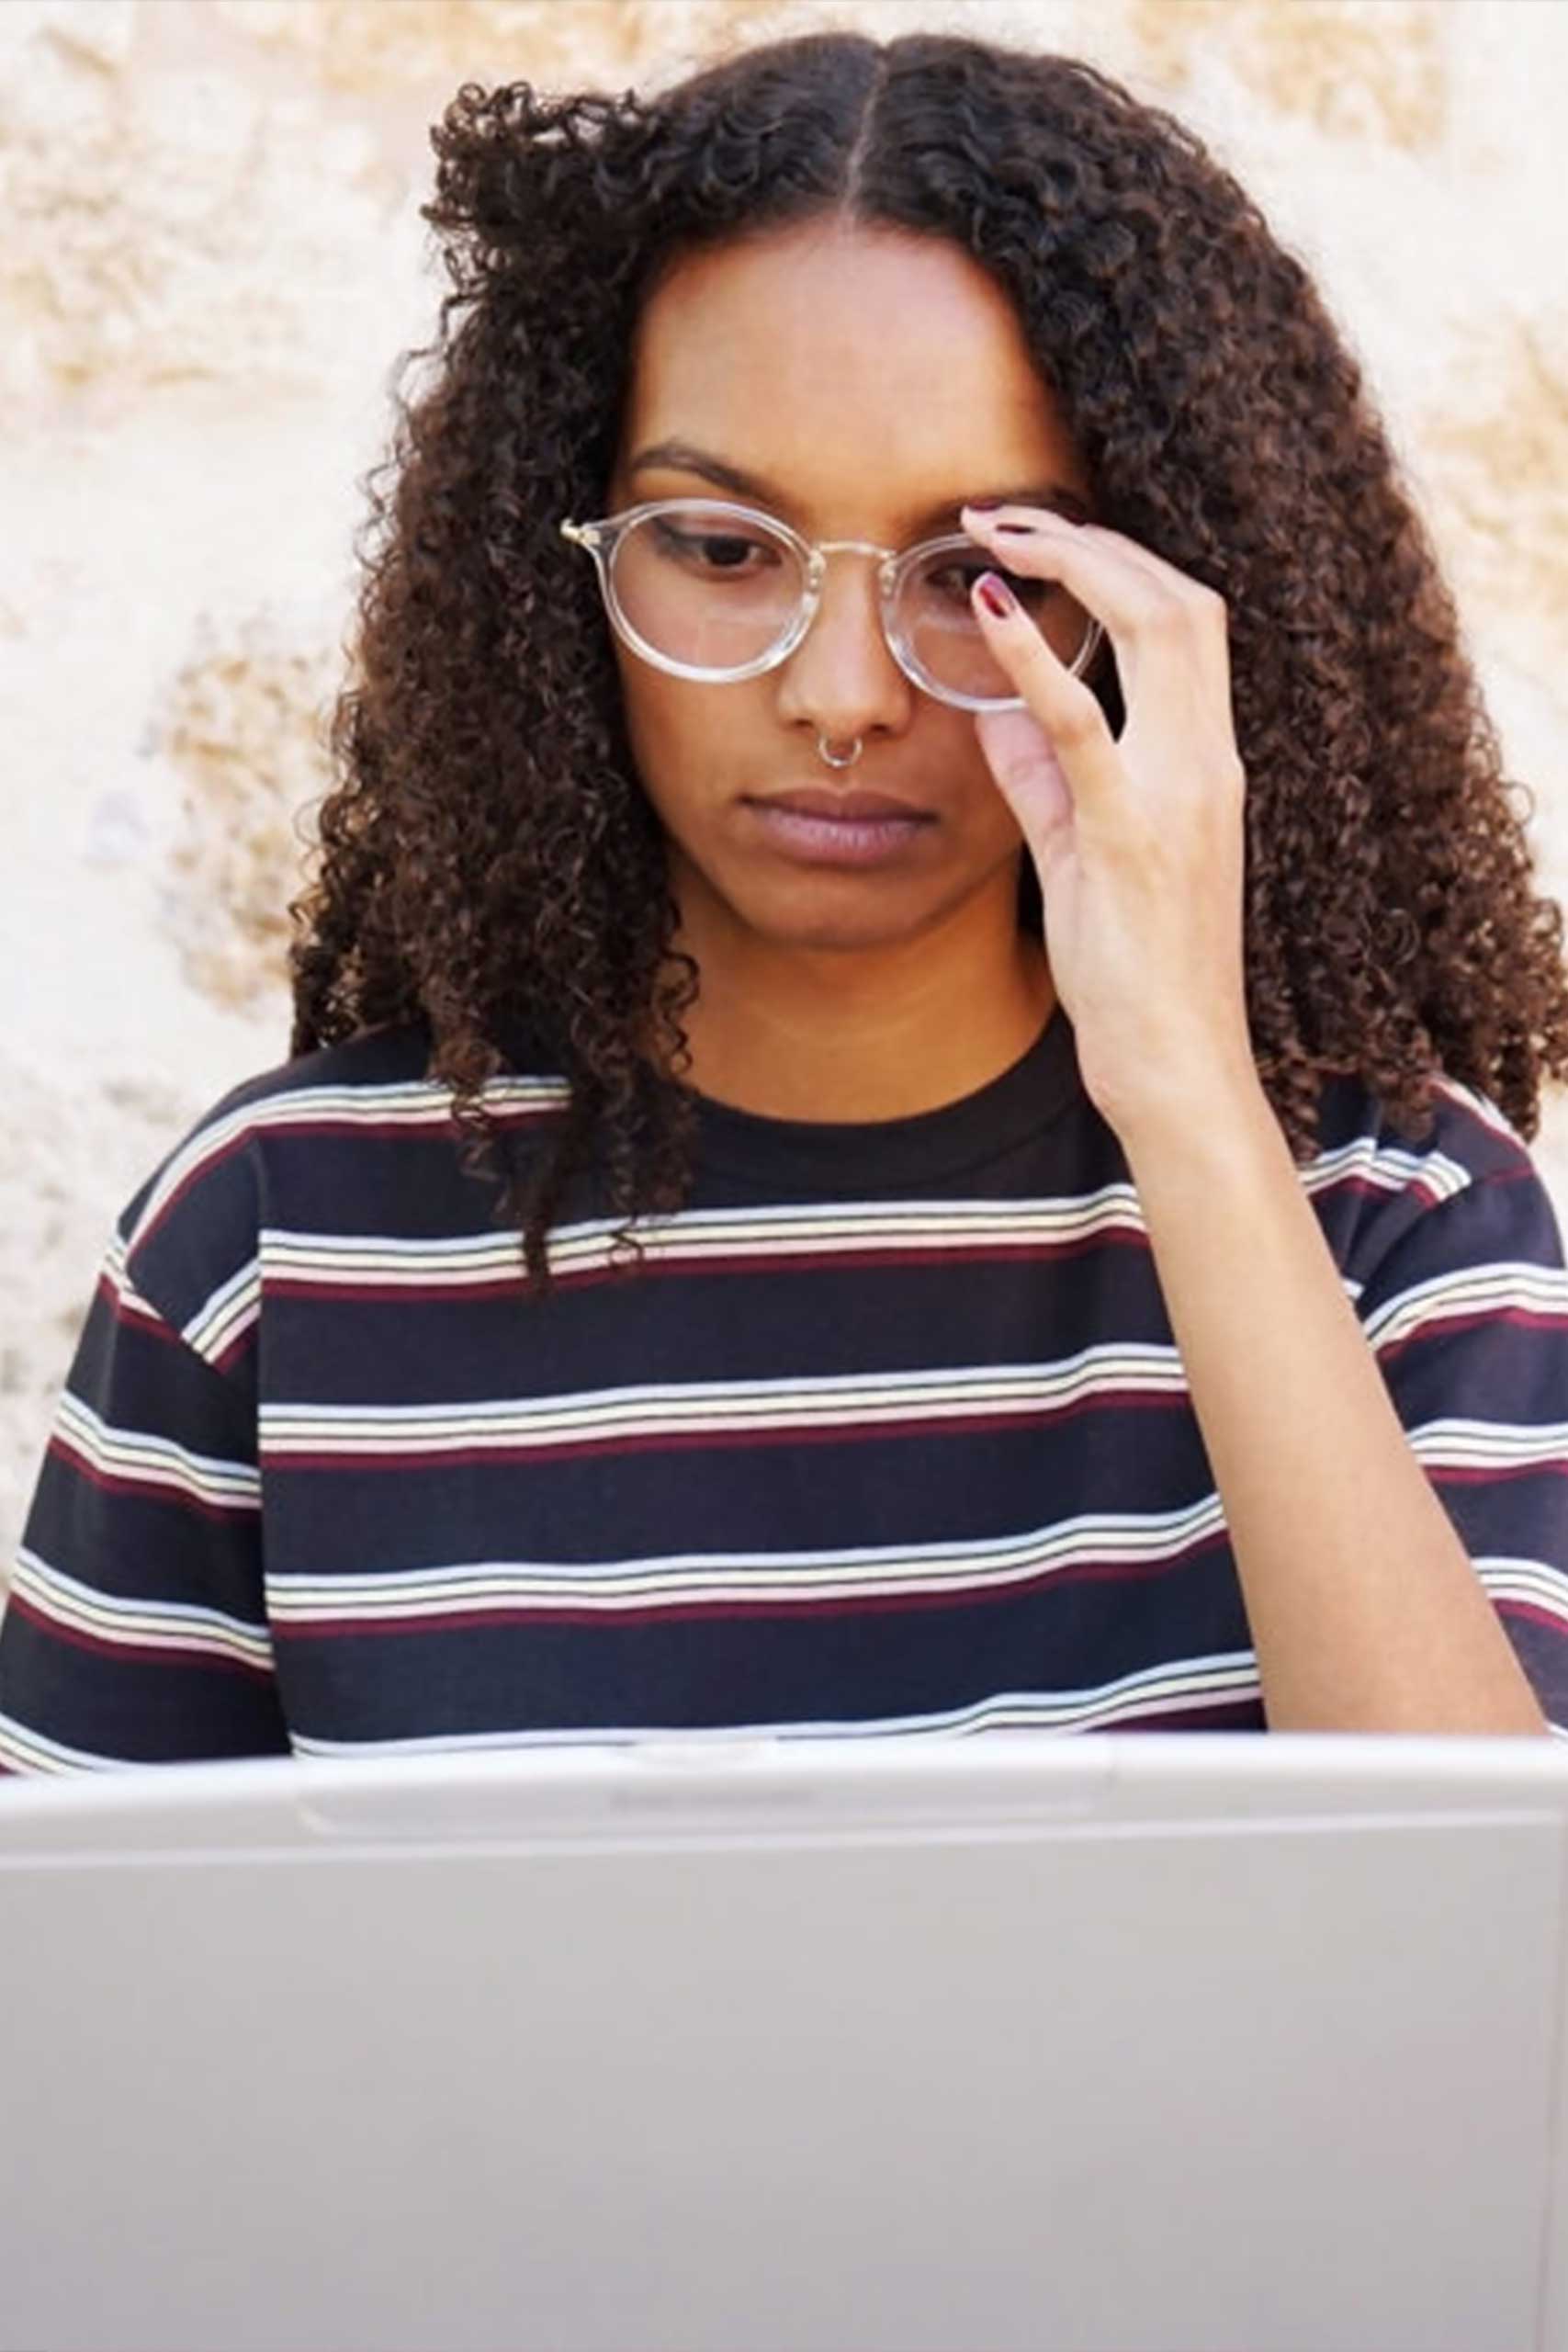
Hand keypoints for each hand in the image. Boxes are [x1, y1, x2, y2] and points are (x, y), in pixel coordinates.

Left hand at [961, 501, 1258, 1147]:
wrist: (1175, 1057)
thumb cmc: (1136, 968)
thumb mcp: (1082, 854)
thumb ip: (1043, 781)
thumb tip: (994, 715)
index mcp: (1207, 761)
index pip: (1185, 622)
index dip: (1118, 561)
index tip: (1041, 536)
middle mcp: (1207, 761)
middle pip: (1179, 600)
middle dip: (1094, 538)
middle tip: (1005, 510)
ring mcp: (1178, 794)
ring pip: (1157, 629)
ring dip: (1076, 565)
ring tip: (997, 533)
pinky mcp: (1130, 835)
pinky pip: (1084, 726)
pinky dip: (1037, 656)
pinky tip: (989, 608)